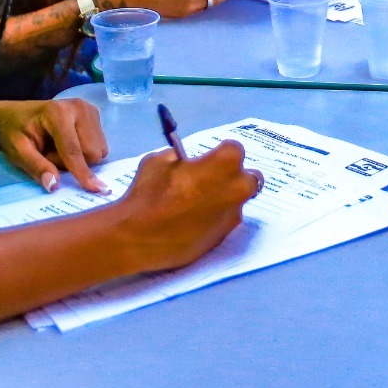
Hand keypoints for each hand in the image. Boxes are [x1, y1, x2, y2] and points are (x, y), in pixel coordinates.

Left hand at [0, 98, 109, 193]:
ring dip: (80, 158)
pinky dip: (85, 151)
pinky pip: (100, 145)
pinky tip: (69, 143)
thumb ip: (36, 167)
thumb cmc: (13, 132)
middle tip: (49, 156)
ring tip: (57, 149)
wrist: (13, 114)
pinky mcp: (94, 114)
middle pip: (92, 152)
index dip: (82, 172)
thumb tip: (54, 185)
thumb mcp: (17, 152)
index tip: (96, 190)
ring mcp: (89, 109)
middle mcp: (78, 107)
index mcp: (57, 113)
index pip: (73, 150)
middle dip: (73, 164)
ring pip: (98, 150)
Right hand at [114, 141, 259, 271]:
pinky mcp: (224, 237)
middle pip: (250, 177)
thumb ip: (180, 159)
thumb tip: (185, 163)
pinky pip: (226, 221)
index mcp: (225, 163)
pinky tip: (195, 222)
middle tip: (212, 181)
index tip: (207, 160)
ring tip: (200, 204)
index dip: (218, 153)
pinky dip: (216, 218)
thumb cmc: (147, 194)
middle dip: (234, 177)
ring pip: (239, 201)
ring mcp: (233, 215)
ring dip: (226, 199)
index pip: (234, 149)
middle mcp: (237, 188)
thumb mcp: (158, 161)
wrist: (137, 238)